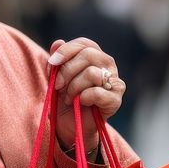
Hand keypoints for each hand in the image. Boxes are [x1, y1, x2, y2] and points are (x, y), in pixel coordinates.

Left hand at [47, 38, 125, 154]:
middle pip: (88, 55)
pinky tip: (81, 103)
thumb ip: (56, 61)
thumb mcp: (55, 78)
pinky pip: (97, 92)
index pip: (84, 43)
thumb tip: (58, 42)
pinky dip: (83, 98)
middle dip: (67, 71)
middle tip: (58, 86)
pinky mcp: (116, 100)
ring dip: (73, 87)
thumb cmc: (64, 98)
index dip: (66, 50)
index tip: (52, 63)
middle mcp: (108, 66)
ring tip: (69, 98)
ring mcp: (115, 82)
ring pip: (91, 73)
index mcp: (95, 56)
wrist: (70, 125)